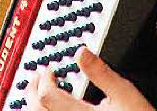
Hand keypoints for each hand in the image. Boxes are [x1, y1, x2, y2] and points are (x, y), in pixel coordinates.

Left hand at [26, 48, 154, 110]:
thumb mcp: (124, 93)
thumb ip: (101, 73)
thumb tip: (82, 52)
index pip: (47, 96)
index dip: (44, 78)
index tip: (49, 69)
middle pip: (36, 110)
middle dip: (32, 90)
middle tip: (37, 76)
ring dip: (34, 105)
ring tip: (38, 92)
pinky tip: (52, 108)